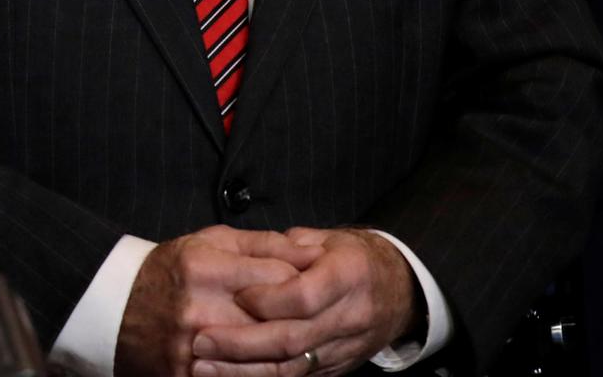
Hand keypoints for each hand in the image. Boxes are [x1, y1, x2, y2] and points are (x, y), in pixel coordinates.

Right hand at [115, 226, 319, 376]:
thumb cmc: (169, 271)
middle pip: (276, 319)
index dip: (304, 280)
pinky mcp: (189, 376)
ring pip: (265, 357)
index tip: (312, 282)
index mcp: (205, 268)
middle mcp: (199, 309)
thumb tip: (313, 252)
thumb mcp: (209, 243)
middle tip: (312, 315)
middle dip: (300, 318)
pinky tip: (268, 360)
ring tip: (295, 339)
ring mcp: (194, 349)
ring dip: (286, 350)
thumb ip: (263, 245)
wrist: (114, 309)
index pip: (280, 277)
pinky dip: (261, 370)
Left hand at [191, 228, 418, 376]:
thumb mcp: (326, 239)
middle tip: (201, 341)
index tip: (235, 296)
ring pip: (292, 367)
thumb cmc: (353, 258)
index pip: (303, 296)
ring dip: (244, 371)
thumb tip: (249, 255)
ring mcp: (343, 349)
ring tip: (203, 367)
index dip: (267, 299)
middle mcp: (348, 317)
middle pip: (292, 339)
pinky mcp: (335, 369)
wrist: (401, 290)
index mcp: (347, 276)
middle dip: (242, 343)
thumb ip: (286, 246)